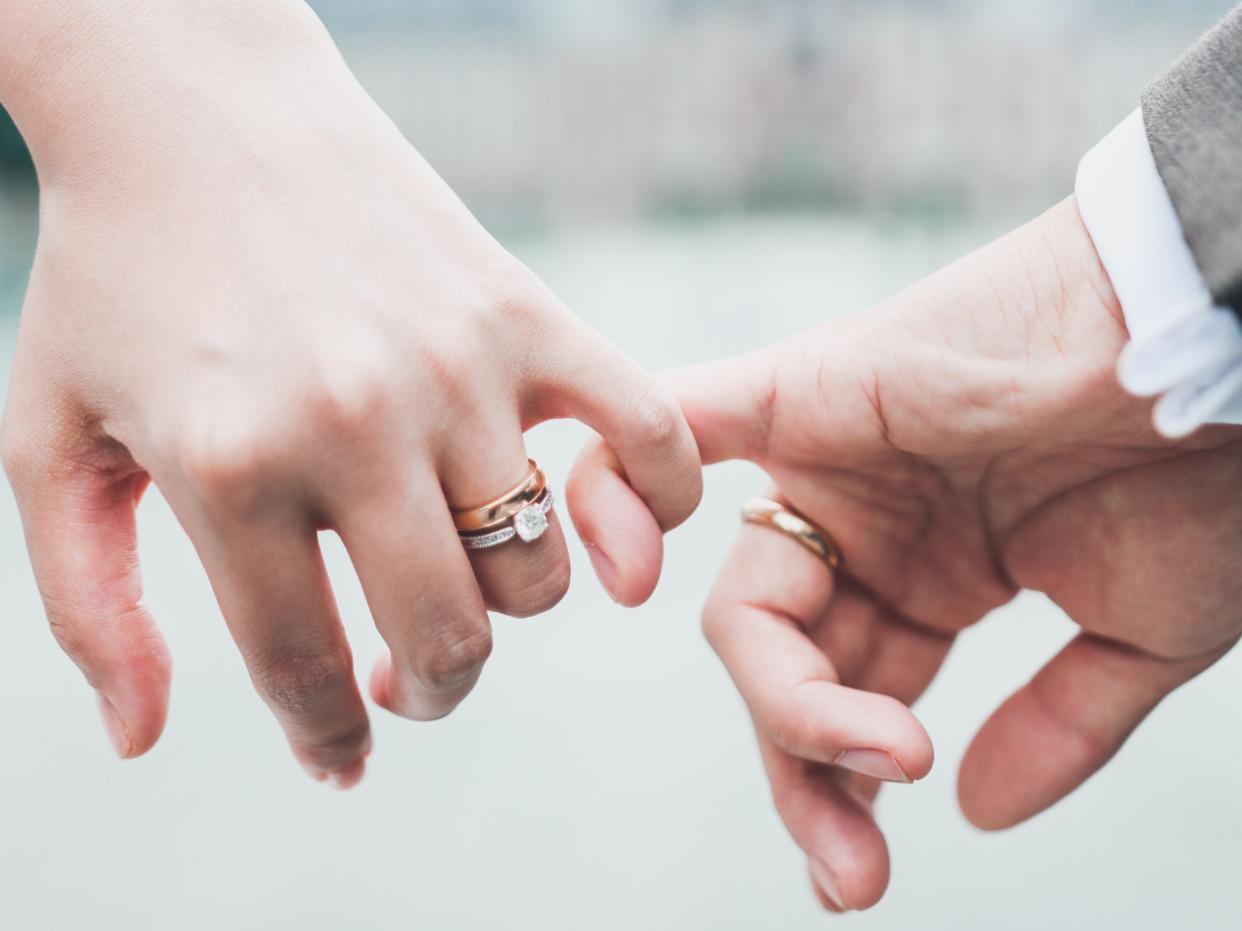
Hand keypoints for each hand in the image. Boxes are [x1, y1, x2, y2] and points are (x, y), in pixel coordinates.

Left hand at [0, 2, 700, 784]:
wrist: (196, 107)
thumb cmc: (116, 277)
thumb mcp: (53, 439)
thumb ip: (89, 608)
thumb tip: (143, 741)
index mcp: (228, 466)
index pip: (303, 668)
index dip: (326, 735)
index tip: (338, 752)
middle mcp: (355, 423)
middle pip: (447, 642)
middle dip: (426, 691)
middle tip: (399, 671)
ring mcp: (455, 367)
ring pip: (538, 573)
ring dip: (502, 604)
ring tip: (454, 562)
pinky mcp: (523, 314)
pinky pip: (646, 436)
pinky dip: (657, 503)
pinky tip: (610, 524)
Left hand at [576, 197, 1241, 908]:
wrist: (1223, 344)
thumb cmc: (1203, 471)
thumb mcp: (1140, 632)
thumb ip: (1057, 724)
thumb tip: (973, 815)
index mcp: (933, 575)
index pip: (847, 696)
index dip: (839, 788)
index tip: (858, 876)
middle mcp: (865, 525)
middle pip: (785, 666)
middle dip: (807, 772)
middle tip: (852, 875)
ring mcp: (828, 462)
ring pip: (747, 602)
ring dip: (785, 699)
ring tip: (867, 759)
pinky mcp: (801, 387)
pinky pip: (678, 426)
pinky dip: (625, 487)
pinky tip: (631, 577)